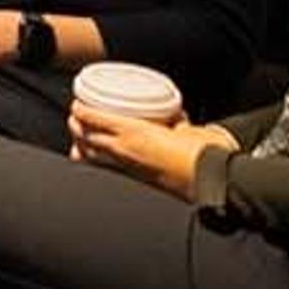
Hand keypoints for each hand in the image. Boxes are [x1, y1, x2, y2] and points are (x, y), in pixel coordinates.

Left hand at [70, 106, 237, 200]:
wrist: (214, 182)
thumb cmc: (203, 154)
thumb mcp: (188, 129)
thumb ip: (176, 123)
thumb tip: (176, 119)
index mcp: (133, 132)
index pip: (95, 118)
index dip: (81, 111)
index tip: (77, 105)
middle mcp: (124, 151)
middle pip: (86, 137)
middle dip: (76, 128)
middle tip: (75, 120)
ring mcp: (128, 169)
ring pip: (93, 157)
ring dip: (82, 147)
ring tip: (80, 140)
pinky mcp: (136, 183)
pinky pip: (108, 170)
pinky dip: (97, 163)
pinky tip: (97, 162)